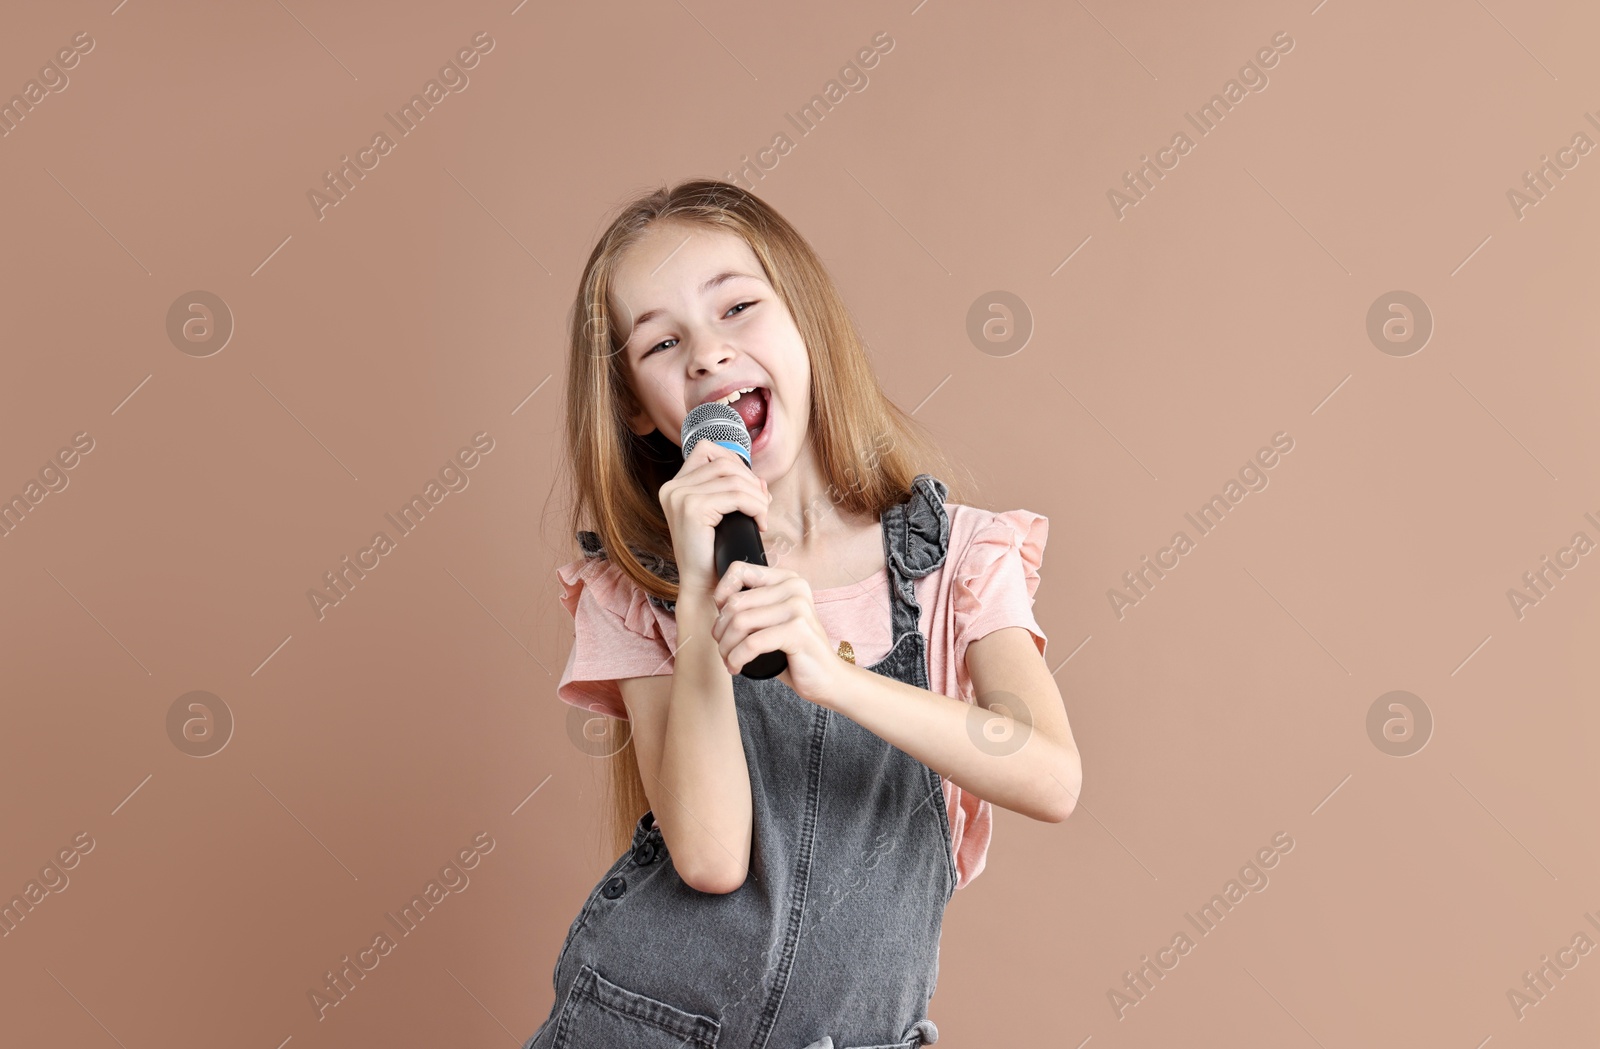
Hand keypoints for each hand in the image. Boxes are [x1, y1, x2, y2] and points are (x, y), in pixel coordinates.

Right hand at [658, 439, 770, 593]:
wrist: (705, 587)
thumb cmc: (715, 553)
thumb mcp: (722, 514)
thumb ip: (734, 490)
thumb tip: (759, 480)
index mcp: (674, 486)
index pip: (707, 450)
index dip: (735, 462)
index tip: (750, 488)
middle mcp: (672, 488)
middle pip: (724, 462)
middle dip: (751, 481)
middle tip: (763, 506)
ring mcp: (680, 497)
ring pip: (734, 478)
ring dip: (757, 496)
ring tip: (762, 516)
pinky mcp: (692, 509)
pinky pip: (737, 496)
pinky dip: (756, 507)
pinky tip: (760, 522)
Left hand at [711, 562, 851, 705]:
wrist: (827, 678)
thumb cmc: (794, 652)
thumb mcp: (772, 621)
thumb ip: (752, 606)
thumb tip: (718, 602)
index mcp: (787, 579)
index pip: (739, 570)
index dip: (720, 594)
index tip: (721, 619)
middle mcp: (794, 587)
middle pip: (735, 602)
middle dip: (720, 631)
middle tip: (724, 649)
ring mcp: (798, 607)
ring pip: (739, 622)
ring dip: (726, 647)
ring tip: (729, 660)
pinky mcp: (798, 630)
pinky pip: (752, 643)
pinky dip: (737, 658)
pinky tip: (737, 667)